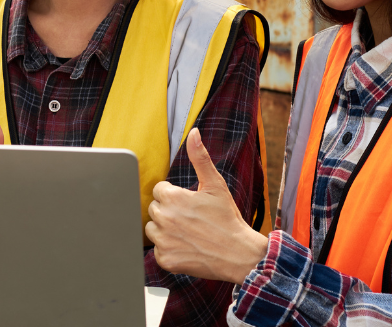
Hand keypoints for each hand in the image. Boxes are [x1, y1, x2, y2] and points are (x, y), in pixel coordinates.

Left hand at [145, 128, 267, 283]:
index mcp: (172, 197)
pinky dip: (168, 249)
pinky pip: (157, 250)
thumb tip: (193, 133)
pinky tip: (186, 247)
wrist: (239, 254)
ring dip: (165, 230)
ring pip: (152, 229)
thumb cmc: (227, 219)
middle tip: (191, 219)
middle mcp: (164, 218)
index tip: (189, 204)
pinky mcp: (165, 259)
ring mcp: (163, 240)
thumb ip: (200, 157)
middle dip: (169, 211)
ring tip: (188, 232)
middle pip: (154, 209)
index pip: (159, 190)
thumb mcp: (215, 184)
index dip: (174, 196)